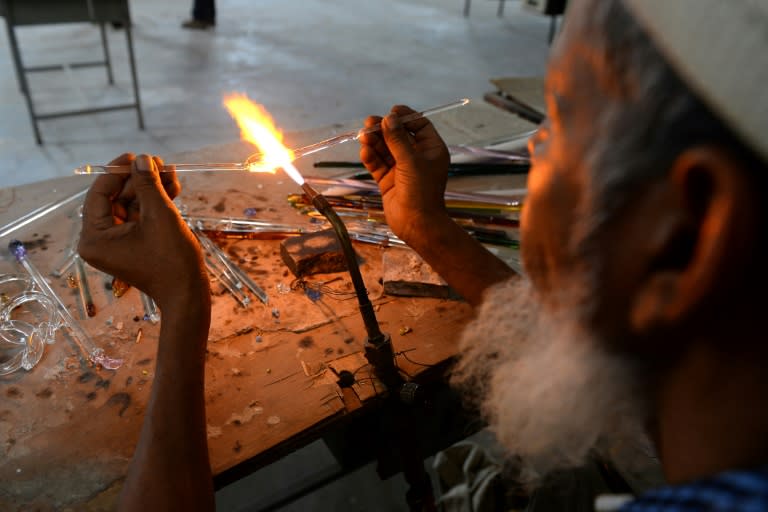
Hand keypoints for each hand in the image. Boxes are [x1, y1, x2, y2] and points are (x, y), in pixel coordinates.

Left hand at [78, 154, 208, 309]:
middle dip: (140, 180)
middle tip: (159, 163)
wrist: (188, 293)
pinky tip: (172, 187)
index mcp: (94, 238)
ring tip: (171, 172)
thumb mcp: (159, 216)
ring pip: (132, 204)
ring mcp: (118, 243)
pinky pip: (141, 216)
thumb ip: (148, 184)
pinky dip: (155, 203)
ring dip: (151, 188)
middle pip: (117, 198)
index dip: (117, 172)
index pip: (99, 195)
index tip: (134, 156)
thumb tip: (142, 159)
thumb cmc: (171, 260)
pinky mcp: (135, 243)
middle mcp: (101, 240)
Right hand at [359, 105, 450, 244]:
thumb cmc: (422, 191)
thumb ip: (398, 139)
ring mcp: (401, 169)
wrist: (417, 224)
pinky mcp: (388, 181)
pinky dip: (371, 158)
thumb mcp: (411, 161)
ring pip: (385, 150)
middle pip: (398, 136)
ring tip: (363, 136)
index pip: (419, 125)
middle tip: (368, 122)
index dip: (406, 117)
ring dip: (374, 142)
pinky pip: (378, 164)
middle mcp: (417, 157)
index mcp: (431, 149)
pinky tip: (365, 152)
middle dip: (383, 129)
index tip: (391, 112)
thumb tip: (388, 118)